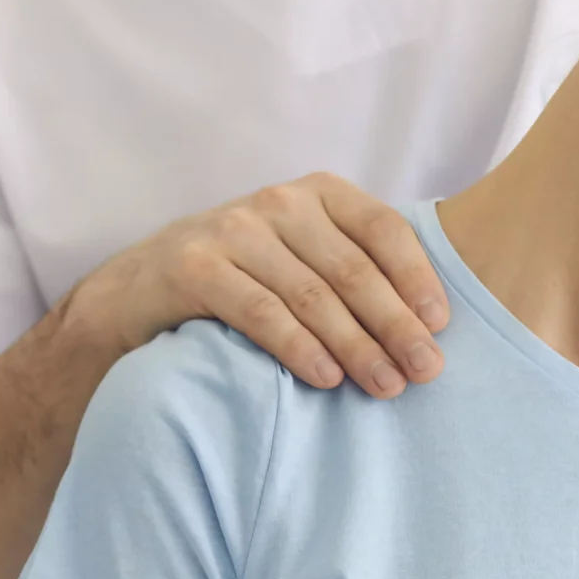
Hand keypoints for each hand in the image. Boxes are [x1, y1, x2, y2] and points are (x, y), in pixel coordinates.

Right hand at [64, 174, 447, 397]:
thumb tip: (430, 326)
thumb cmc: (243, 277)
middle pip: (353, 269)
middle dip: (395, 324)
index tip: (441, 326)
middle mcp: (278, 203)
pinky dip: (299, 347)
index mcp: (317, 193)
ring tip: (385, 385)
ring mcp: (233, 230)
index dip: (416, 277)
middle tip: (426, 370)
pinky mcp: (194, 267)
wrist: (137, 291)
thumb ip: (355, 270)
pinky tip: (327, 377)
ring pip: (311, 294)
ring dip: (356, 345)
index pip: (383, 228)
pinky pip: (260, 311)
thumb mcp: (302, 257)